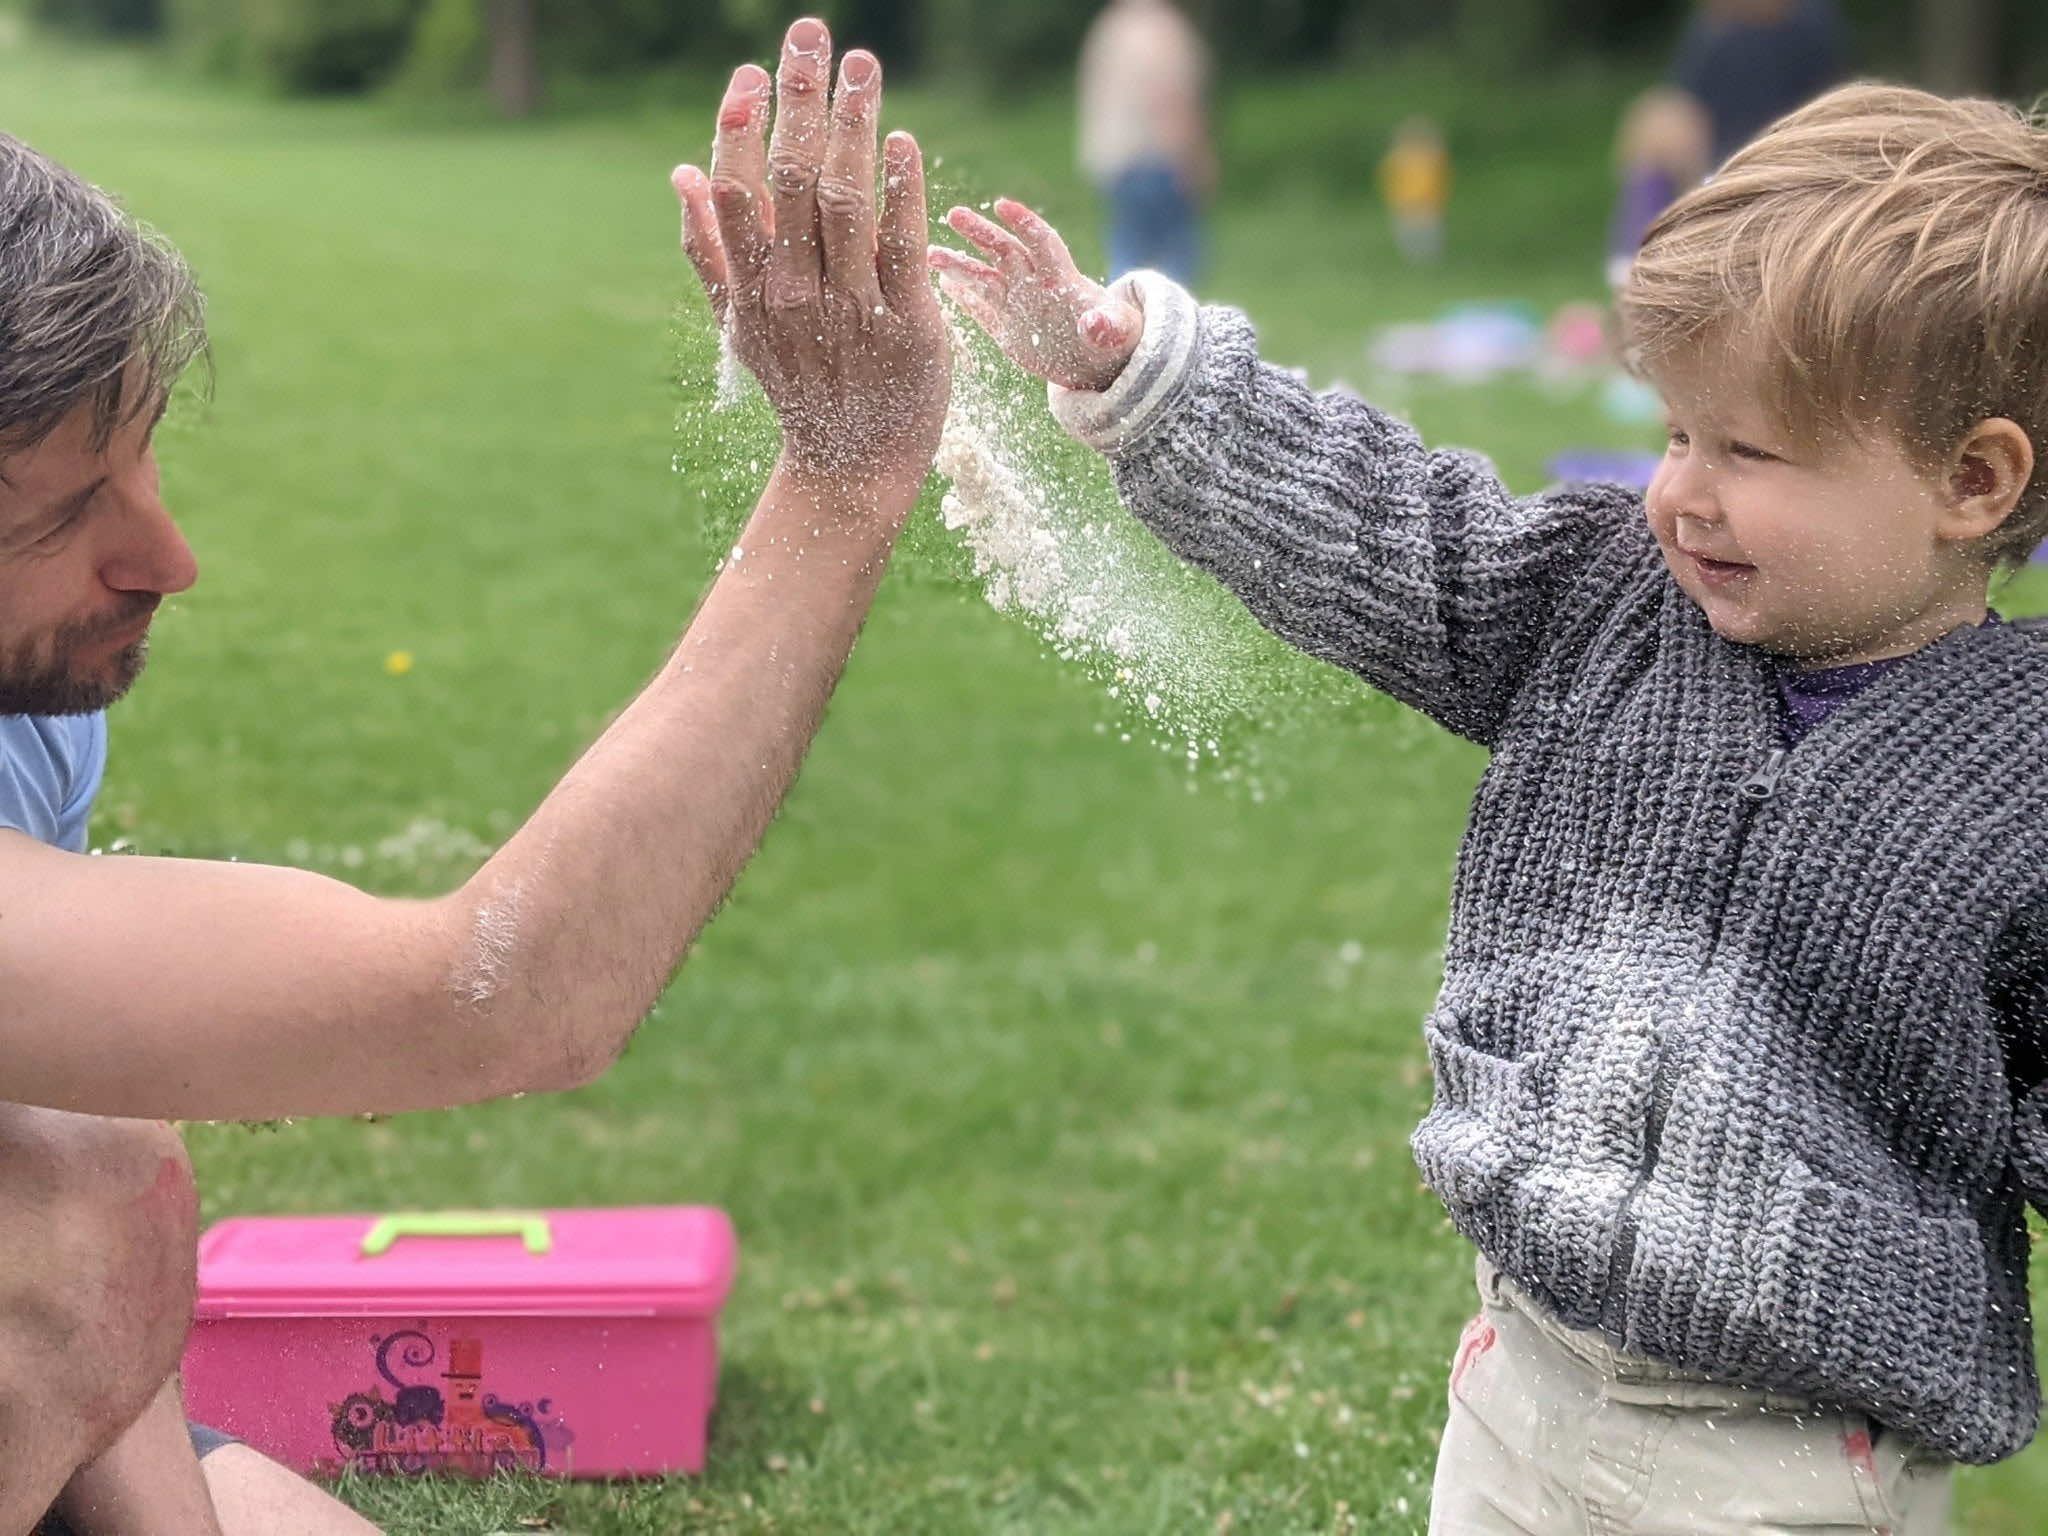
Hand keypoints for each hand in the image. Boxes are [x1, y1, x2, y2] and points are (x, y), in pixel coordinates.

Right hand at [671, 18, 948, 490]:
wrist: (853, 466)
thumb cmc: (799, 385)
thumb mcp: (739, 326)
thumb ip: (708, 251)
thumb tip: (679, 173)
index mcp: (752, 289)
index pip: (735, 190)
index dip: (740, 126)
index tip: (751, 73)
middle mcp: (796, 294)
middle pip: (792, 179)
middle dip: (800, 100)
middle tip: (810, 32)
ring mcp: (853, 310)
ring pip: (848, 202)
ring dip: (856, 127)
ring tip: (863, 66)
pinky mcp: (909, 326)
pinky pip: (903, 249)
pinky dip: (903, 192)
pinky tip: (903, 142)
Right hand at [928, 199, 1142, 393]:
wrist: (1098, 360)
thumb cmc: (1114, 338)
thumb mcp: (1117, 332)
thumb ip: (1107, 326)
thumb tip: (1098, 324)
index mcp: (1061, 278)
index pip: (1041, 243)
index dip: (1025, 224)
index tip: (1003, 206)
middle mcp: (1033, 284)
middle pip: (1004, 250)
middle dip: (980, 232)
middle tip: (953, 213)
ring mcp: (1017, 305)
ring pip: (984, 279)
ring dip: (959, 266)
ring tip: (930, 254)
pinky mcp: (1007, 330)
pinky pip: (981, 310)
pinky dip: (963, 298)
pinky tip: (940, 282)